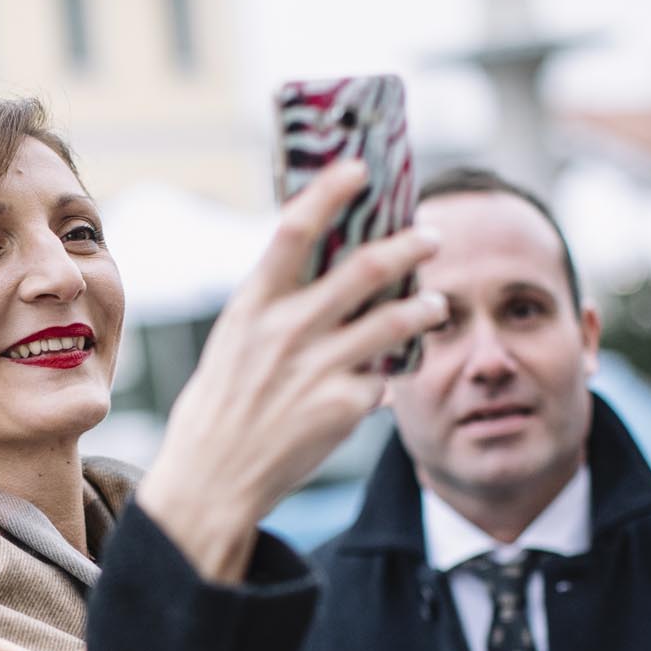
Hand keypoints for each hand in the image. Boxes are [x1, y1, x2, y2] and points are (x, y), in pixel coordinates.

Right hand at [136, 158, 446, 581]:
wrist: (212, 482)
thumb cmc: (217, 413)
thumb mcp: (232, 347)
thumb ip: (275, 312)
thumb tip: (322, 279)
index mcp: (251, 307)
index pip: (293, 229)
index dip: (330, 191)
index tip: (360, 167)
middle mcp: (286, 330)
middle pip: (365, 268)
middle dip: (408, 246)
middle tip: (433, 235)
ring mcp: (317, 368)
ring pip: (394, 320)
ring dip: (426, 307)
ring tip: (438, 305)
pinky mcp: (343, 407)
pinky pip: (382, 380)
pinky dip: (386, 378)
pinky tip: (385, 383)